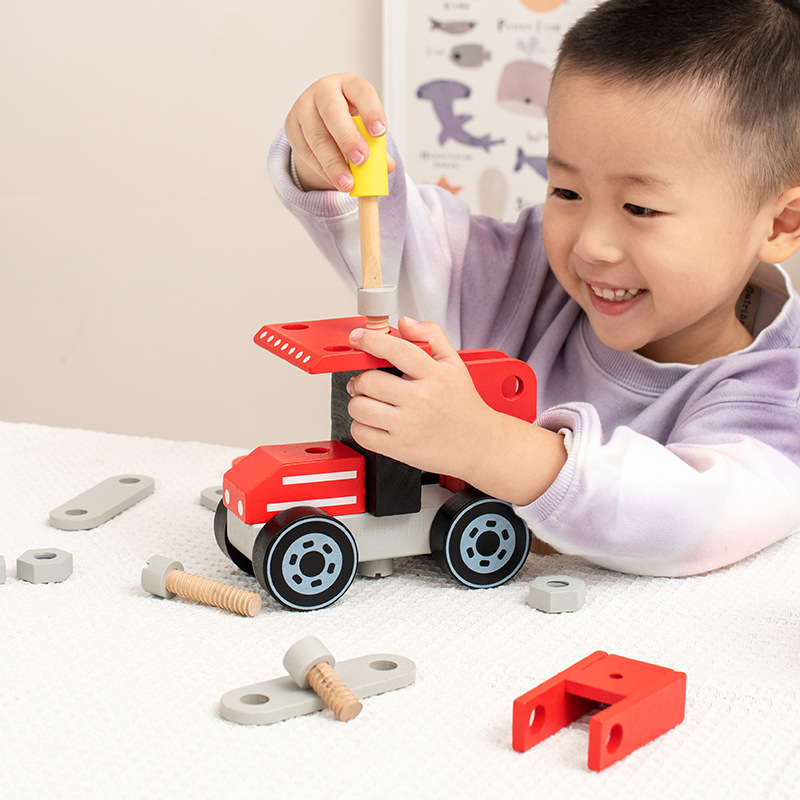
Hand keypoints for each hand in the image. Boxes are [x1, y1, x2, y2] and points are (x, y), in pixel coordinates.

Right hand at [285, 73, 395, 191]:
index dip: (371, 111)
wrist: (322, 120)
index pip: (361, 91)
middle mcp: (324, 90)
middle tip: (361, 160)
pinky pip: (305, 151)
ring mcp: (304, 107)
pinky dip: (321, 169)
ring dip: (333, 163)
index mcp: (349, 84)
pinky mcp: (291, 126)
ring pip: (317, 136)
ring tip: (347, 183)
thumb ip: (377, 145)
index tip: (380, 132)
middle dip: (347, 138)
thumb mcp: (366, 127)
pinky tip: (333, 180)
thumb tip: (387, 167)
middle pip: (332, 112)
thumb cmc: (350, 120)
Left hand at [347, 317, 567, 505]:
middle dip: (361, 379)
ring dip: (358, 403)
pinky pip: (361, 433)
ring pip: (359, 408)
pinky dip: (360, 426)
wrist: (478, 443)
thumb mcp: (454, 363)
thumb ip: (431, 335)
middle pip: (369, 381)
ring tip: (371, 403)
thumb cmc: (463, 404)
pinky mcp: (399, 448)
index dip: (370, 340)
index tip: (358, 337)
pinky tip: (374, 422)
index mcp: (434, 375)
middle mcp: (420, 400)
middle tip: (368, 383)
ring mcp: (408, 426)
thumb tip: (404, 323)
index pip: (396, 350)